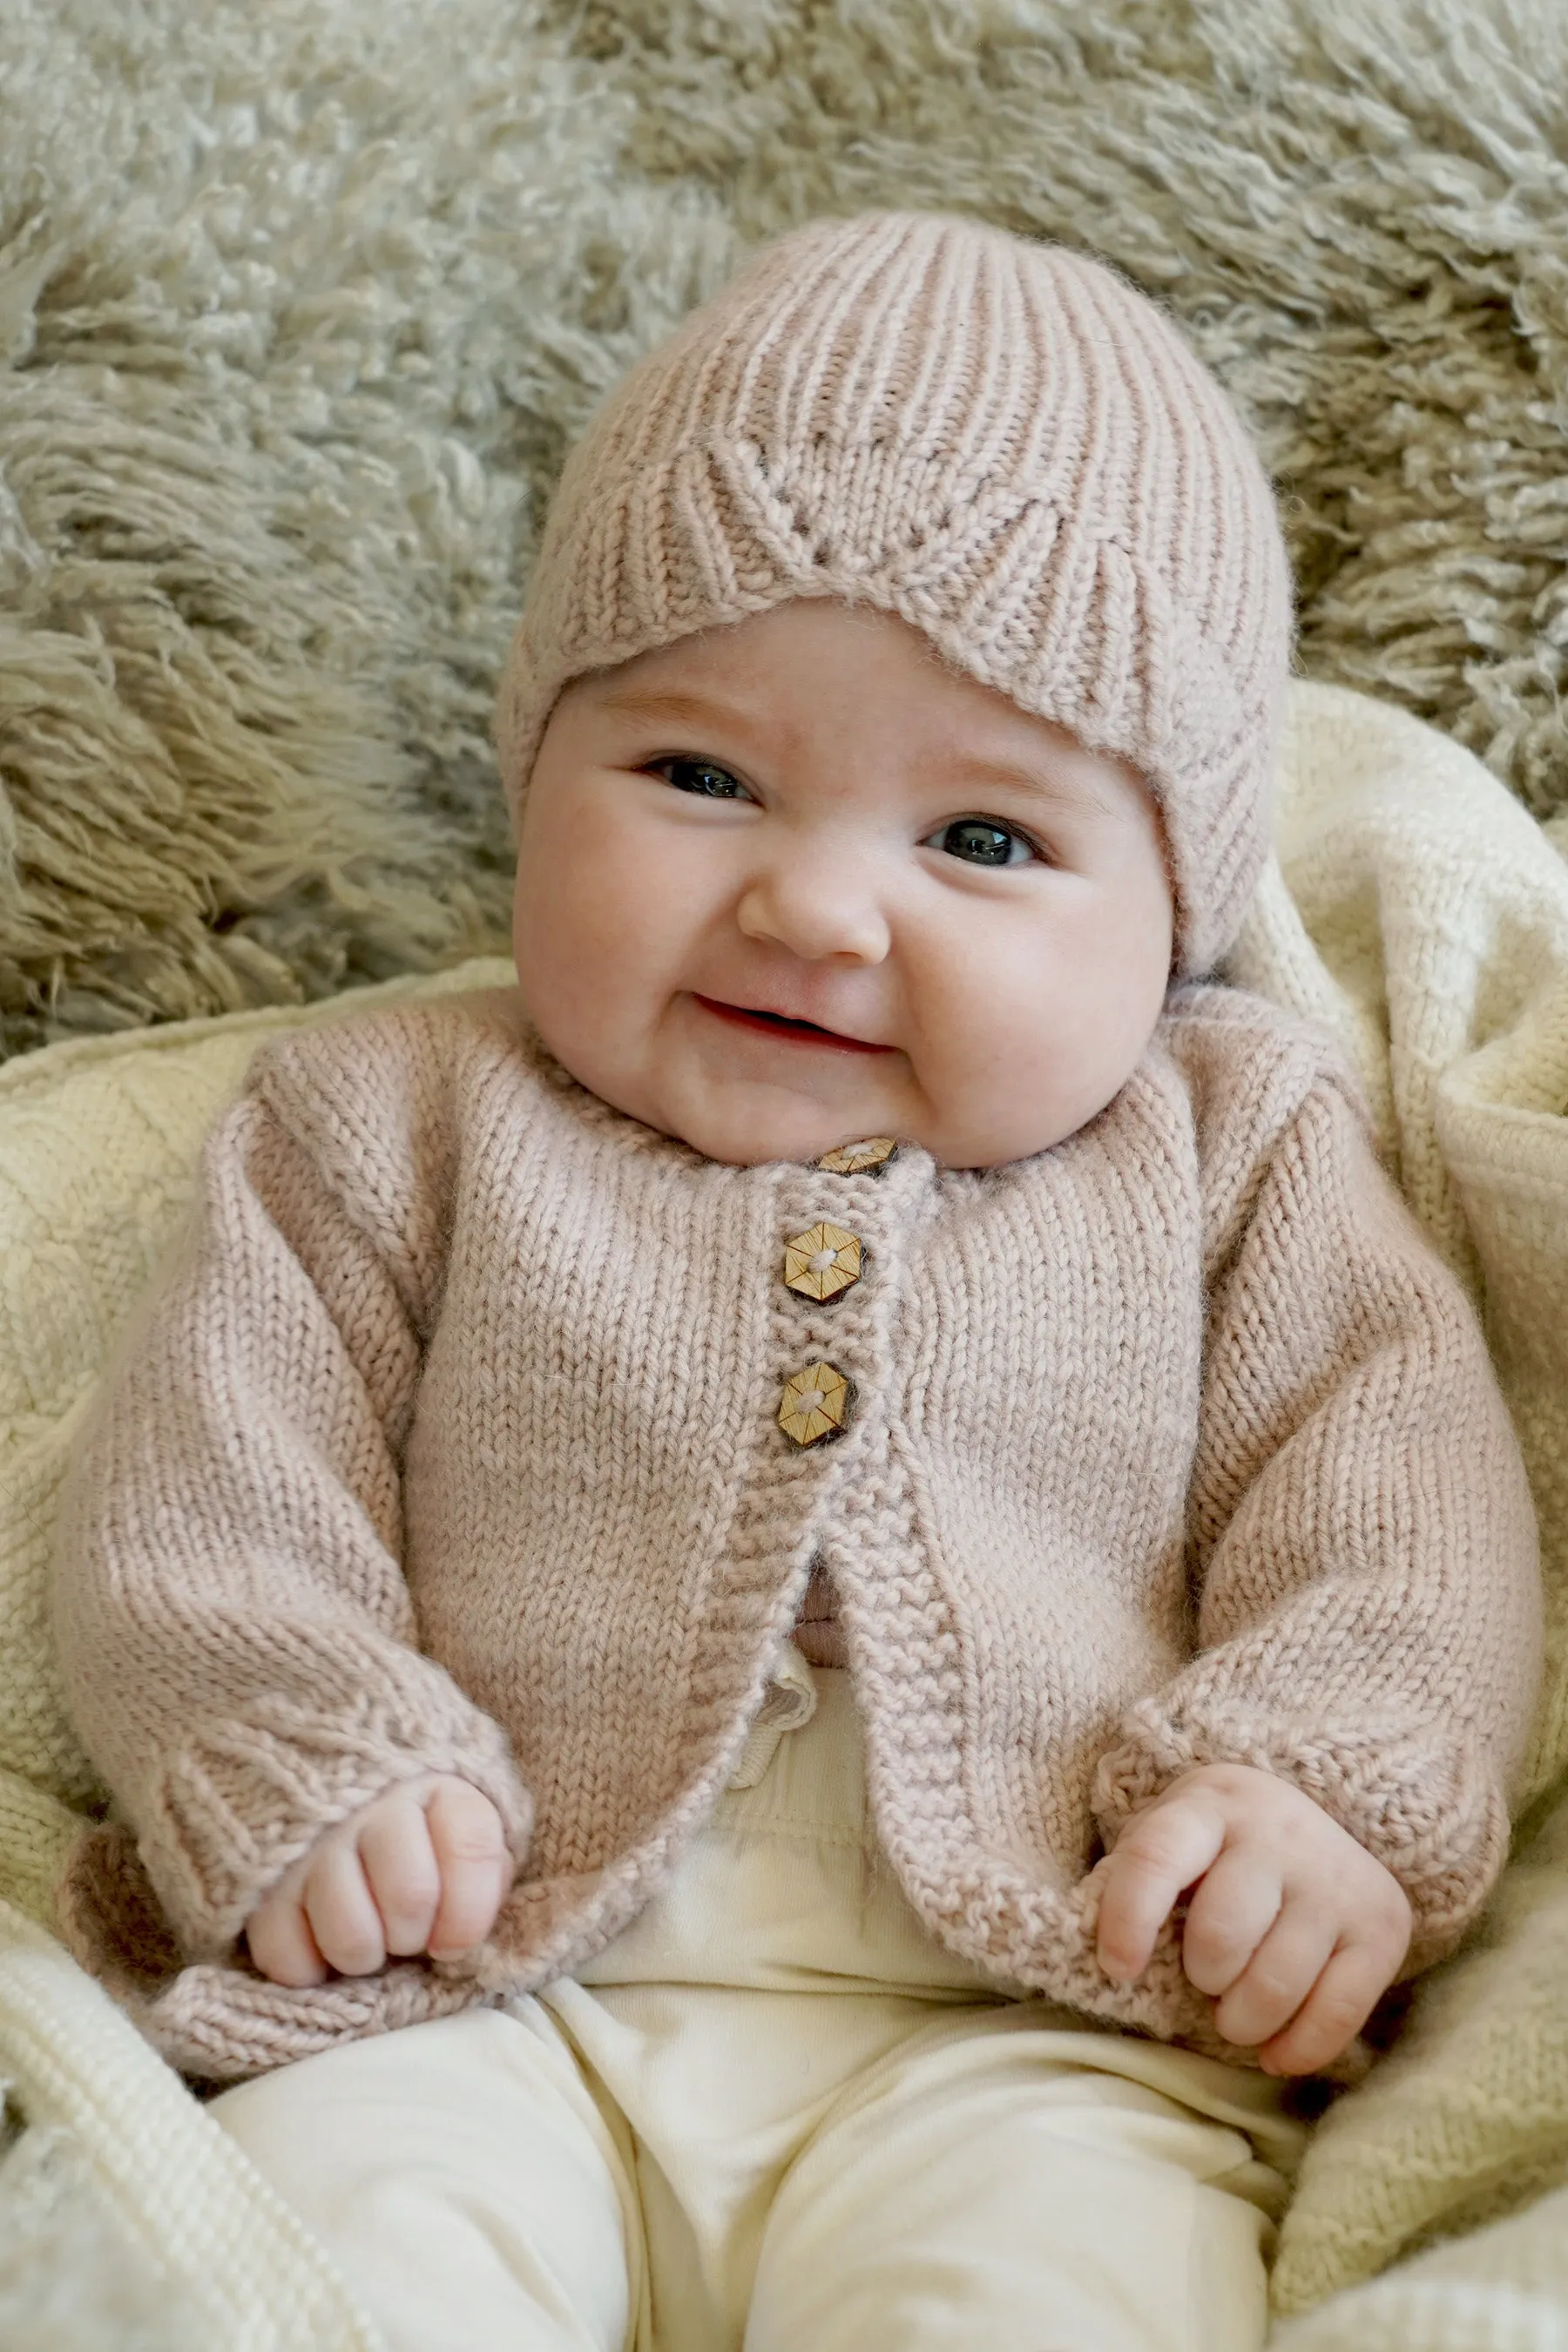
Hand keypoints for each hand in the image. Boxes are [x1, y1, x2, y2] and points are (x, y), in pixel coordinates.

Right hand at [245, 1773, 510, 1987]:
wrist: (298, 1765)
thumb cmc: (403, 1812)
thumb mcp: (457, 1815)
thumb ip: (480, 1863)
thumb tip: (461, 1938)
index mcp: (433, 1785)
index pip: (471, 1851)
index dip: (470, 1915)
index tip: (452, 1940)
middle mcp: (370, 1807)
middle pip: (410, 1899)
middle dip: (414, 1936)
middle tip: (402, 1932)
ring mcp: (309, 1843)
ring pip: (351, 1938)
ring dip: (364, 1956)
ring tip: (363, 1936)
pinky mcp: (258, 1882)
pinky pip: (287, 1957)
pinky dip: (307, 1967)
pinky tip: (317, 1942)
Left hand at [1095, 1762, 1411, 2074]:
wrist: (1317, 1823)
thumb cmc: (1217, 1851)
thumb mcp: (1172, 1843)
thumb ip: (1134, 1885)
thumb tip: (1112, 1962)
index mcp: (1210, 1804)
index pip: (1158, 1856)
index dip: (1129, 1918)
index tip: (1118, 1969)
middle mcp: (1278, 1831)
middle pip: (1221, 1934)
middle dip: (1202, 1977)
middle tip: (1205, 1979)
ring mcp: (1336, 1876)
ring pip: (1275, 1984)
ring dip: (1241, 2021)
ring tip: (1235, 2013)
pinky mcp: (1382, 1922)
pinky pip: (1337, 2014)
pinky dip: (1297, 2049)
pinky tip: (1274, 2052)